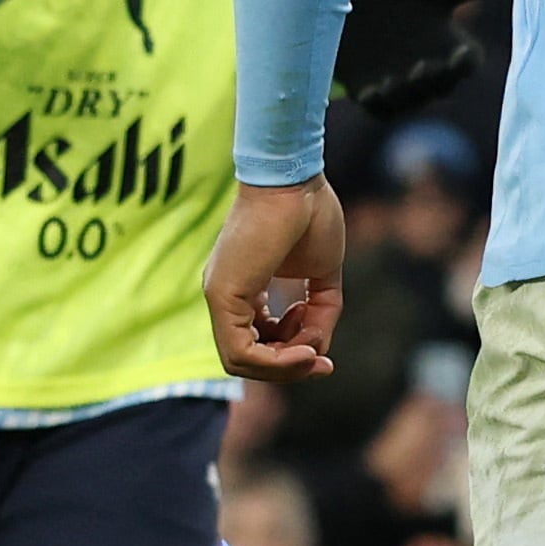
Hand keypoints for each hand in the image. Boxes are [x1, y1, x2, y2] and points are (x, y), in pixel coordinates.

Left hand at [204, 177, 346, 382]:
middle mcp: (227, 296)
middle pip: (249, 358)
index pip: (260, 342)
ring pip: (241, 362)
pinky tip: (304, 349)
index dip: (291, 356)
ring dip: (283, 368)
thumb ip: (320, 311)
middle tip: (320, 362)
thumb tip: (317, 350)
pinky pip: (240, 352)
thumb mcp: (323, 274)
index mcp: (246, 289)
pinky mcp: (223, 296)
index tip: (321, 352)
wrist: (294, 178)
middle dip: (288, 367)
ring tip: (312, 353)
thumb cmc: (309, 211)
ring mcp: (221, 296)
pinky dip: (275, 361)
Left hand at [335, 0, 503, 117]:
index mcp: (453, 50)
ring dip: (405, 93)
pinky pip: (379, 109)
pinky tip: (367, 94)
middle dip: (435, 79)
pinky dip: (376, 104)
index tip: (462, 54)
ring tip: (394, 81)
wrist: (350, 11)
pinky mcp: (372, 99)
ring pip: (410, 100)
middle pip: (441, 86)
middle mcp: (432, 76)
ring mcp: (402, 91)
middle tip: (425, 67)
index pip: (469, 63)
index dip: (466, 62)